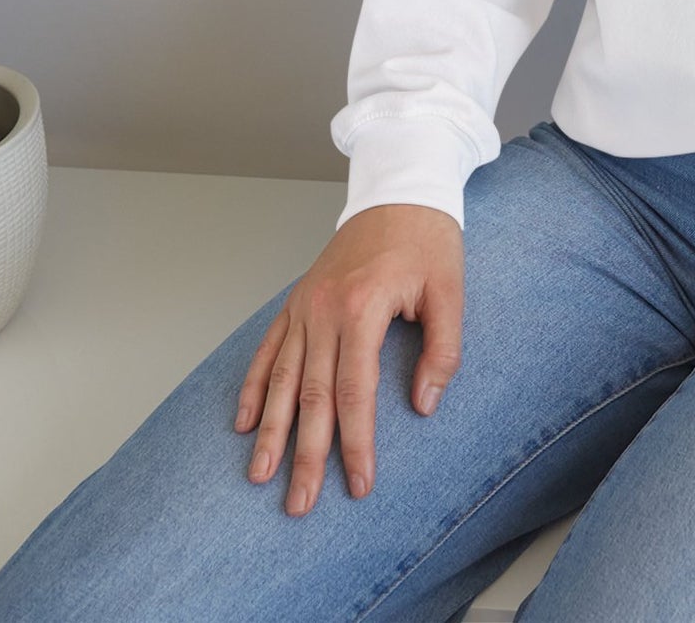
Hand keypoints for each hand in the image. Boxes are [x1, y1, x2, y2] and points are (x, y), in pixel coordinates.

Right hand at [235, 202, 462, 515]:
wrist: (399, 190)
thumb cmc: (428, 240)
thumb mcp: (450, 291)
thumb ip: (443, 350)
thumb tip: (424, 405)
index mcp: (363, 308)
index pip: (355, 392)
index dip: (356, 443)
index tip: (358, 483)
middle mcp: (324, 310)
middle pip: (311, 395)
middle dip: (304, 454)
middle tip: (299, 504)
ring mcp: (305, 305)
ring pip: (280, 378)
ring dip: (270, 430)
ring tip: (259, 476)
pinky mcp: (297, 300)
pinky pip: (268, 348)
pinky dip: (253, 386)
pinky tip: (244, 422)